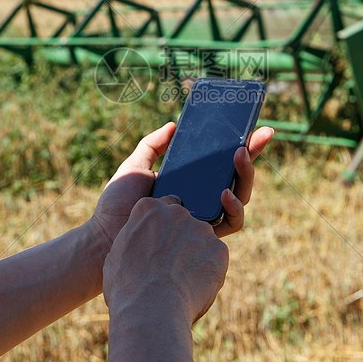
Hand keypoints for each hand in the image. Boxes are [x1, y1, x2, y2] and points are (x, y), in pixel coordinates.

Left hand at [88, 124, 273, 252]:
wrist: (107, 236)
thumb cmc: (117, 205)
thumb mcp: (135, 167)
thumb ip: (152, 145)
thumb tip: (174, 125)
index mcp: (187, 182)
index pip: (218, 163)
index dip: (240, 146)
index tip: (254, 127)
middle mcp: (199, 199)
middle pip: (235, 178)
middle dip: (251, 156)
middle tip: (255, 137)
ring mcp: (203, 217)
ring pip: (239, 197)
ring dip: (246, 176)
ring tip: (240, 156)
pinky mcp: (204, 236)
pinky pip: (231, 222)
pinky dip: (234, 206)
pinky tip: (225, 193)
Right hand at [103, 196, 228, 325]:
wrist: (150, 310)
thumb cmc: (126, 287)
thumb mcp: (116, 255)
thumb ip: (134, 240)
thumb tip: (139, 246)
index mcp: (148, 209)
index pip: (162, 207)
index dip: (162, 227)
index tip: (159, 244)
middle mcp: (176, 213)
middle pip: (184, 221)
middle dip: (180, 239)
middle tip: (170, 265)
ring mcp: (200, 229)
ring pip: (201, 239)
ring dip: (195, 254)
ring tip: (181, 281)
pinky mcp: (219, 249)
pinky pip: (215, 257)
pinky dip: (209, 270)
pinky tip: (194, 287)